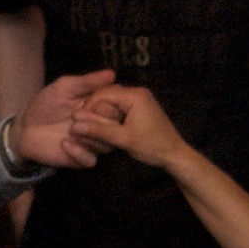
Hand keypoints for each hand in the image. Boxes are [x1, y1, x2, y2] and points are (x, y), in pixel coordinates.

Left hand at [13, 69, 115, 168]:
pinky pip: (91, 160)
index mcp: (99, 106)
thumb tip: (112, 73)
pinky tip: (64, 143)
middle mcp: (100, 125)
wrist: (26, 128)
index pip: (118, 106)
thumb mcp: (65, 87)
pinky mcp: (81, 159)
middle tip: (75, 116)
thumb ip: (87, 82)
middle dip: (97, 121)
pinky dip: (79, 153)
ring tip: (70, 130)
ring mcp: (92, 143)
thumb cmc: (45, 104)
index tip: (91, 102)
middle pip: (115, 127)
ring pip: (106, 145)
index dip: (108, 104)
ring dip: (89, 137)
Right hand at [70, 84, 189, 167]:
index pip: (103, 93)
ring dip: (100, 115)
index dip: (88, 107)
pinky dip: (109, 118)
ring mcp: (138, 100)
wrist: (174, 154)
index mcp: (134, 95)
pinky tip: (104, 129)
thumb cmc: (151, 146)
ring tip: (92, 130)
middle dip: (94, 111)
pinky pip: (118, 108)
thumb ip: (99, 131)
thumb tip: (74, 126)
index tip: (78, 123)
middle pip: (106, 96)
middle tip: (84, 128)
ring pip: (111, 102)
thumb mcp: (124, 139)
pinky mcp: (138, 109)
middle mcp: (136, 92)